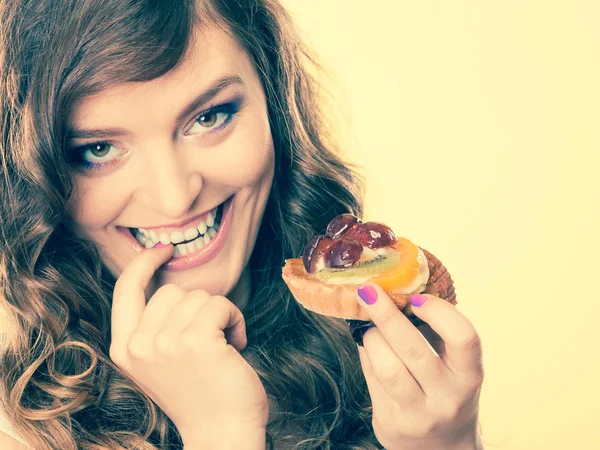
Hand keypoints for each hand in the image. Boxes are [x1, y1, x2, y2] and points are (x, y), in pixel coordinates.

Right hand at [109, 245, 268, 445]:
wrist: (221, 432)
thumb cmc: (199, 394)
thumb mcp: (159, 361)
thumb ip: (154, 326)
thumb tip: (170, 283)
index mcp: (124, 348)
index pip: (125, 288)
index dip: (143, 263)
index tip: (164, 250)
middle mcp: (138, 345)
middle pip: (173, 291)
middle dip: (198, 308)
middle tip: (209, 340)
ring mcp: (165, 343)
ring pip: (200, 297)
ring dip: (220, 317)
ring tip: (222, 348)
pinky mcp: (197, 342)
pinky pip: (222, 305)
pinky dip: (236, 321)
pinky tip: (236, 346)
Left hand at [355, 283, 483, 449]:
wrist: (441, 447)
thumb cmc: (444, 389)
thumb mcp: (451, 364)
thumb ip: (429, 332)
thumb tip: (394, 291)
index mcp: (469, 375)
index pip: (464, 337)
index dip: (438, 312)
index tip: (416, 297)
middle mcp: (448, 397)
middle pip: (413, 349)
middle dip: (386, 314)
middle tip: (368, 290)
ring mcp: (418, 414)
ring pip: (386, 367)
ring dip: (371, 338)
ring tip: (369, 326)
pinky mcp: (391, 423)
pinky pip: (371, 379)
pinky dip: (366, 355)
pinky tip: (369, 346)